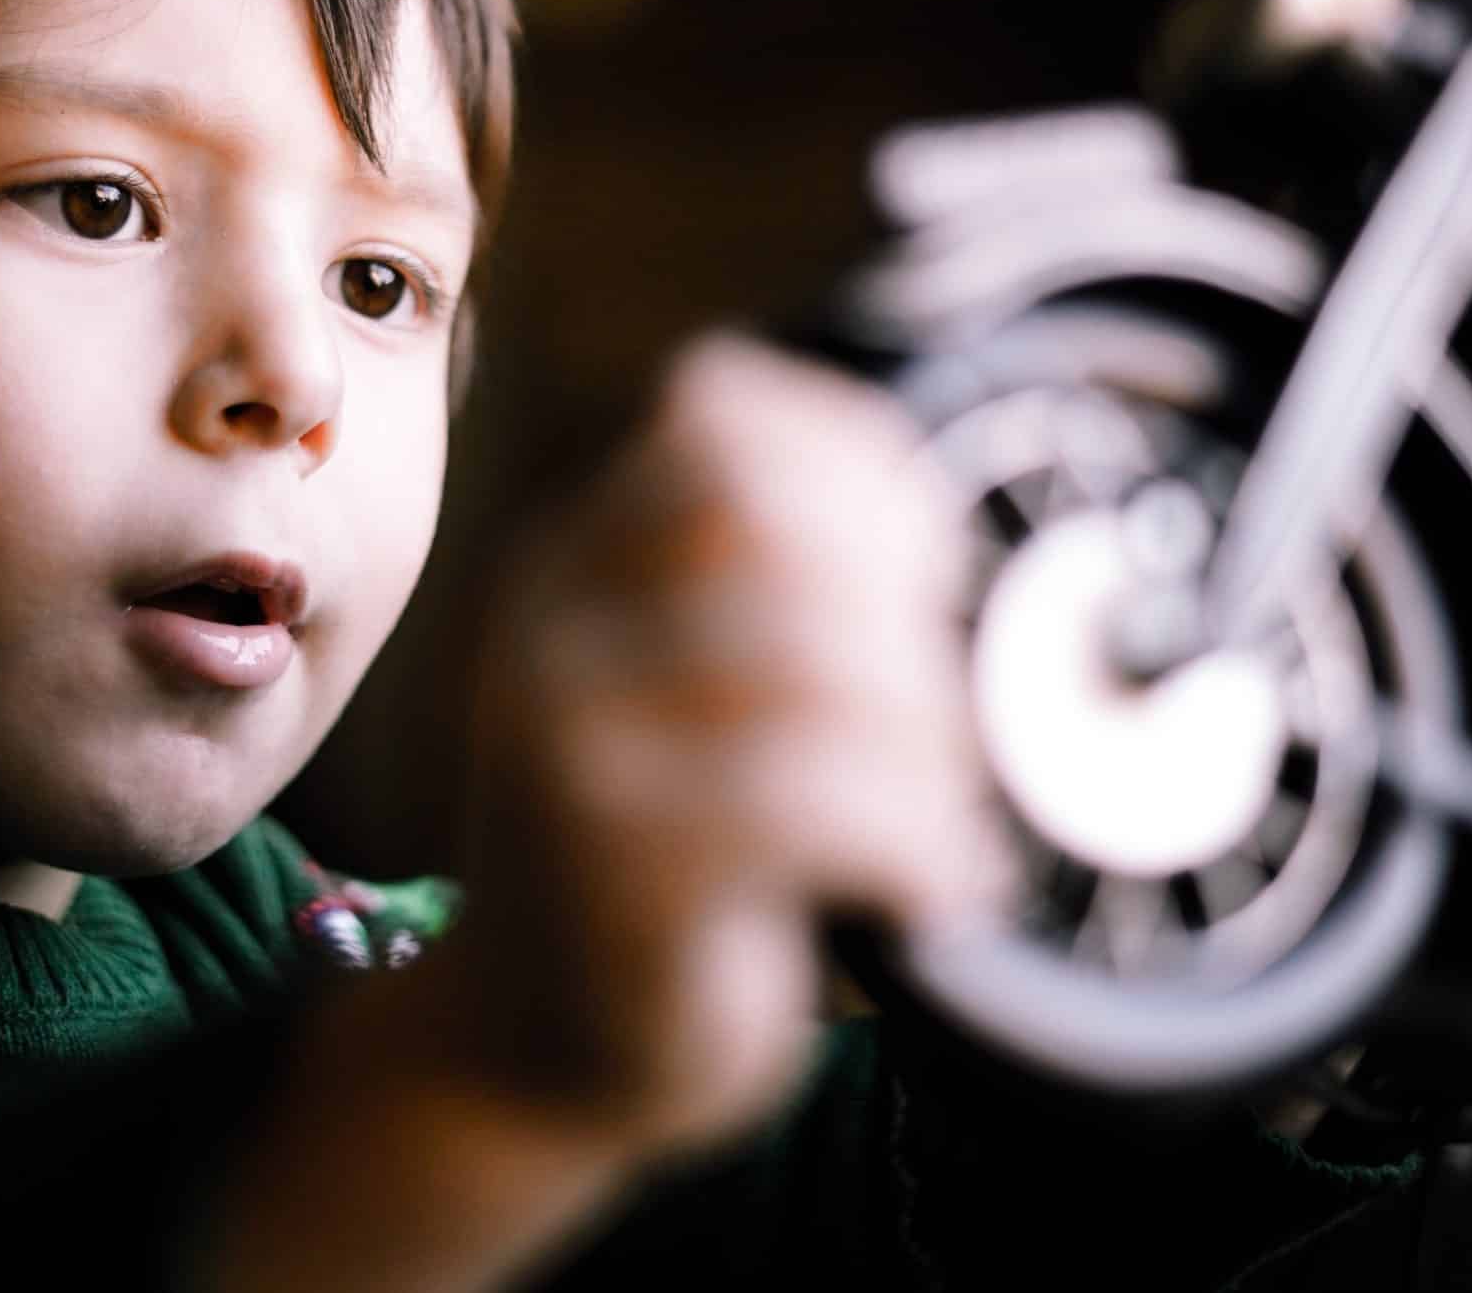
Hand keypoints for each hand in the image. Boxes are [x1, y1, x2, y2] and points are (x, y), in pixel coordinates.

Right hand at [449, 334, 1010, 1153]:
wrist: (527, 1058)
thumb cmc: (660, 864)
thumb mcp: (685, 695)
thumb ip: (762, 592)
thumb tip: (937, 519)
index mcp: (577, 559)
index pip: (720, 414)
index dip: (858, 463)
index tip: (927, 565)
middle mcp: (554, 627)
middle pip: (774, 521)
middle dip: (905, 617)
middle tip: (945, 726)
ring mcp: (569, 744)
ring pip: (812, 664)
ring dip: (929, 749)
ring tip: (941, 822)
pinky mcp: (615, 871)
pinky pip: (814, 807)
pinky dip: (916, 843)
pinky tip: (927, 892)